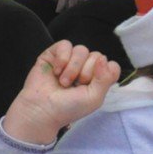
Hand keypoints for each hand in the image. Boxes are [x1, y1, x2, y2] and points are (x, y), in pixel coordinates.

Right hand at [2, 40, 120, 145]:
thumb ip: (105, 79)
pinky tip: (56, 71)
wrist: (42, 109)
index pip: (111, 65)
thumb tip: (104, 58)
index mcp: (96, 80)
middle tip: (75, 86)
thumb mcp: (93, 98)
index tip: (93, 84)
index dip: (104, 72)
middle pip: (96, 56)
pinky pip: (66, 45)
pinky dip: (62, 58)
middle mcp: (84, 68)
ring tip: (63, 82)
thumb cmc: (67, 108)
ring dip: (72, 68)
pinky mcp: (54, 53)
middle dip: (86, 72)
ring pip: (81, 50)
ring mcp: (70, 60)